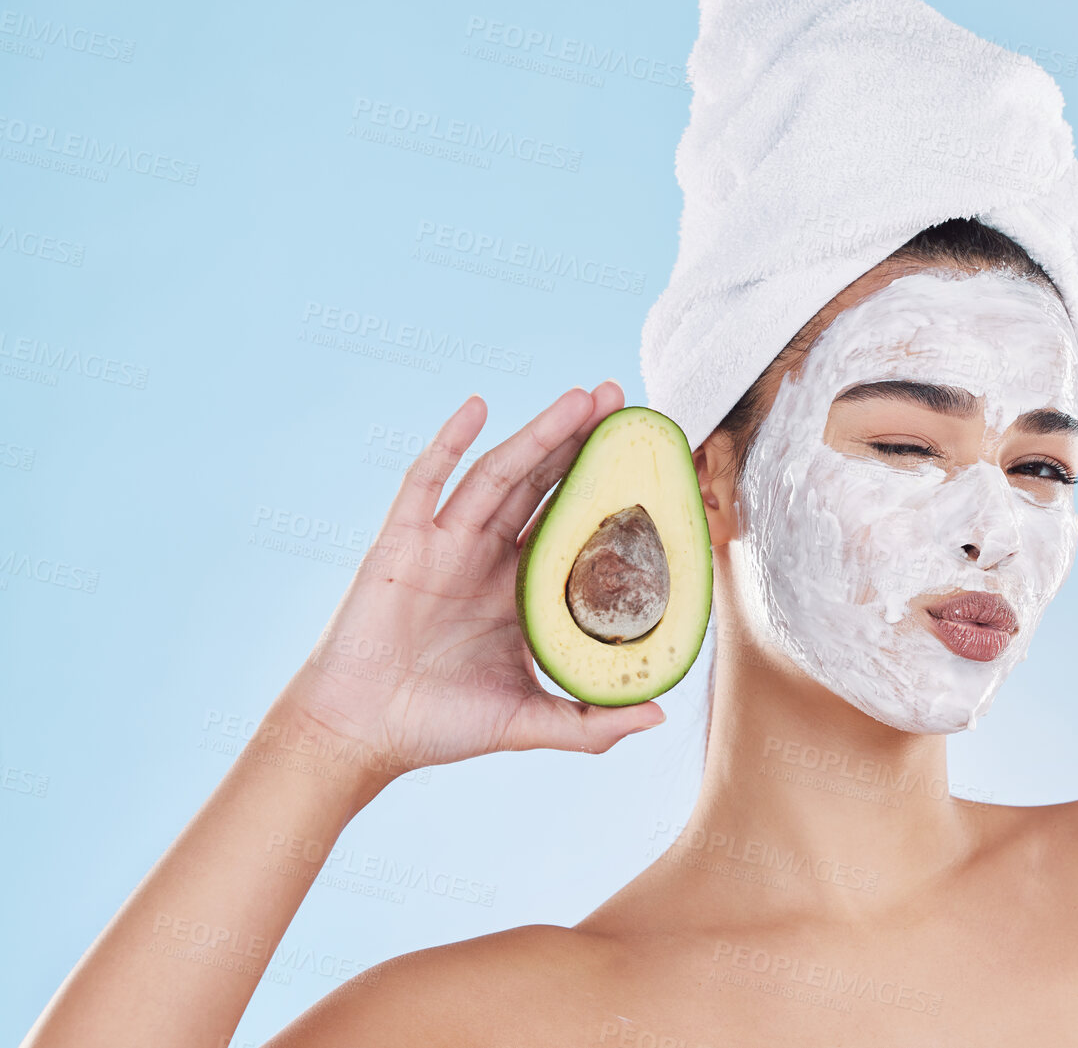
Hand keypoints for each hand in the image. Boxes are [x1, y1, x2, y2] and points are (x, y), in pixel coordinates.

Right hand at [269, 382, 665, 786]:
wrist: (360, 734)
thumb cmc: (439, 726)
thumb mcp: (530, 723)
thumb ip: (591, 724)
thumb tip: (659, 719)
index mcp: (521, 588)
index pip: (572, 524)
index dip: (607, 490)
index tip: (648, 460)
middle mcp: (487, 556)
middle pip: (543, 483)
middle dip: (580, 441)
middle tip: (622, 402)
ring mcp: (444, 543)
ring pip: (500, 474)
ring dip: (538, 433)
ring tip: (582, 399)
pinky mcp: (400, 542)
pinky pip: (425, 483)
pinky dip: (448, 443)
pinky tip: (477, 407)